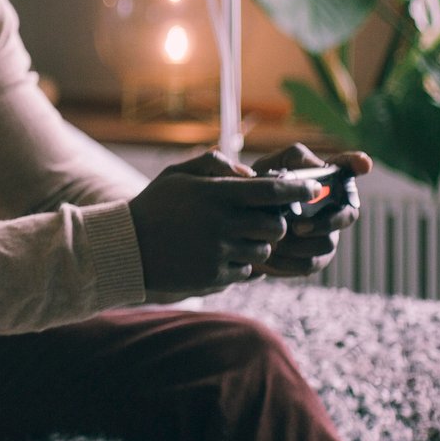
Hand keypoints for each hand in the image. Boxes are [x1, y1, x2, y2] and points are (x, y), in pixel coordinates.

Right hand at [127, 150, 331, 293]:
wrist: (126, 249)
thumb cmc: (155, 205)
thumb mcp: (178, 173)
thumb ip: (215, 163)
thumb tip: (250, 173)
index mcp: (215, 194)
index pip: (272, 192)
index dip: (298, 191)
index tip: (313, 189)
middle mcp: (221, 224)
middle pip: (276, 226)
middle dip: (276, 222)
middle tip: (264, 219)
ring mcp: (218, 252)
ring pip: (263, 251)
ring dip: (257, 244)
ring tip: (234, 237)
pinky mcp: (214, 276)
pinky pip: (245, 270)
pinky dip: (239, 263)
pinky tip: (218, 254)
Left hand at [250, 145, 371, 277]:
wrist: (236, 226)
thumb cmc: (254, 190)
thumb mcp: (267, 168)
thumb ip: (290, 159)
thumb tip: (315, 165)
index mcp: (321, 179)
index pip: (347, 166)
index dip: (358, 164)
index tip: (363, 163)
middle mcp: (332, 207)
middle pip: (348, 215)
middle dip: (325, 223)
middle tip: (297, 227)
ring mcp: (327, 234)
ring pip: (328, 243)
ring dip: (300, 245)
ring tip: (274, 244)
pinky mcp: (315, 257)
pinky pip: (311, 263)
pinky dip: (289, 262)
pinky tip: (271, 257)